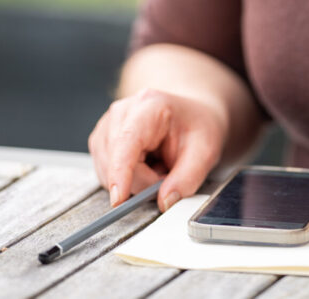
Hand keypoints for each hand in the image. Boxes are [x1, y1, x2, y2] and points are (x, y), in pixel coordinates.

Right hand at [88, 88, 226, 211]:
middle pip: (116, 161)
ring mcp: (108, 125)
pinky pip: (106, 171)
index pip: (127, 141)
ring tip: (158, 166)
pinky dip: (126, 178)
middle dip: (143, 181)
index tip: (119, 199)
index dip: (121, 172)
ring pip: (107, 170)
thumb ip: (187, 178)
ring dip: (134, 180)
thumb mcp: (205, 151)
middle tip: (168, 174)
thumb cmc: (197, 126)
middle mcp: (122, 112)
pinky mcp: (102, 139)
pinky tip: (144, 166)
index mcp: (150, 106)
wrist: (192, 115)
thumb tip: (165, 202)